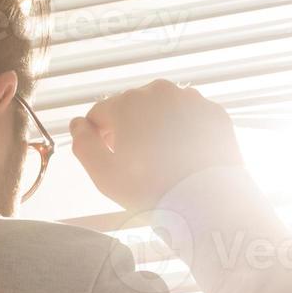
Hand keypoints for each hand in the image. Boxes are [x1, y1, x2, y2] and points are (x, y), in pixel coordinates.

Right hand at [70, 80, 243, 211]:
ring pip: (161, 109)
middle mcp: (158, 91)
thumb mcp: (103, 174)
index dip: (98, 138)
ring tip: (162, 160)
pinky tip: (184, 156)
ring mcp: (190, 99)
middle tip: (137, 163)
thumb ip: (82, 144)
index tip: (111, 160)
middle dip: (128, 129)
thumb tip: (77, 124)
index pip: (99, 114)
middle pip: (131, 108)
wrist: (207, 201)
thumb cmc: (150, 190)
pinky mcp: (214, 112)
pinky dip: (184, 131)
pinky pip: (189, 117)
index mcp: (127, 103)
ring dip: (156, 127)